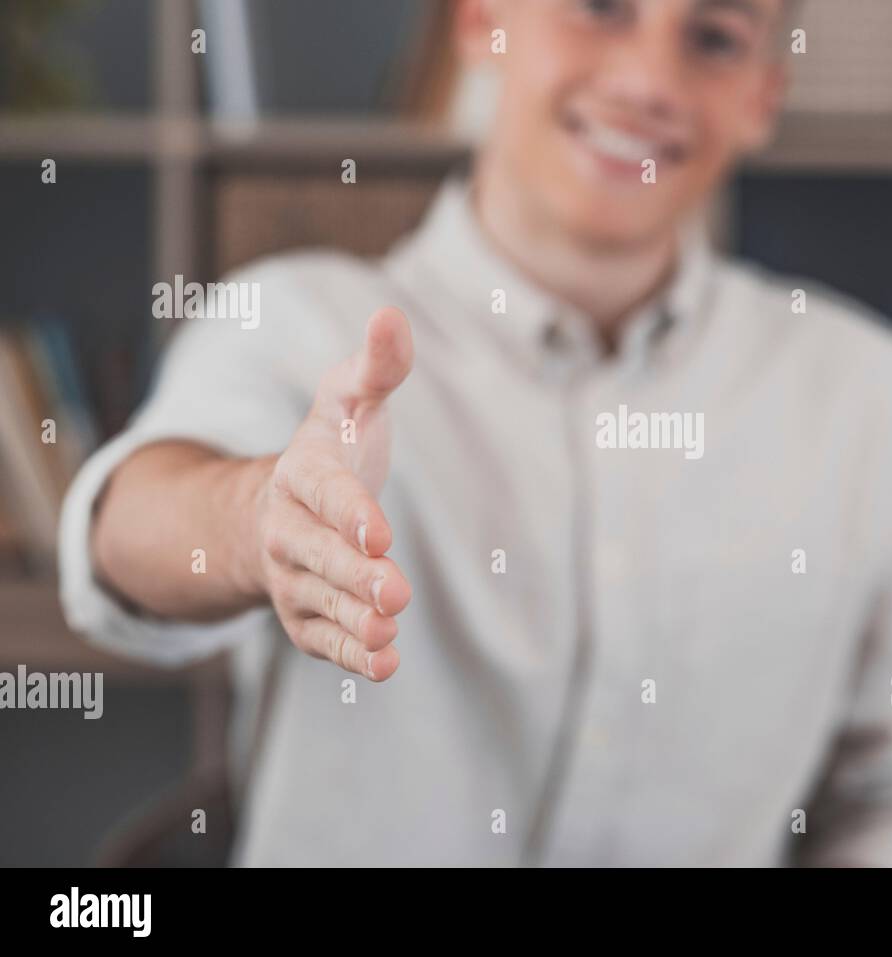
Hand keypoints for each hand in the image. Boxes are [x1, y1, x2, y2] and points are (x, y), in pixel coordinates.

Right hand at [255, 307, 413, 680]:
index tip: (380, 532)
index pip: (323, 494)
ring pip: (320, 603)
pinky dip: (352, 655)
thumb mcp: (349, 401)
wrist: (283, 506)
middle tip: (396, 592)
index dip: (349, 514)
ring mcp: (294, 577)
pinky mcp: (306, 616)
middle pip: (317, 556)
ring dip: (354, 620)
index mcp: (301, 475)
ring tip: (390, 632)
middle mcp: (288, 530)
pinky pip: (323, 640)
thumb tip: (392, 315)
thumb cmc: (333, 447)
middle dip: (353, 575)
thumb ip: (376, 367)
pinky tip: (386, 664)